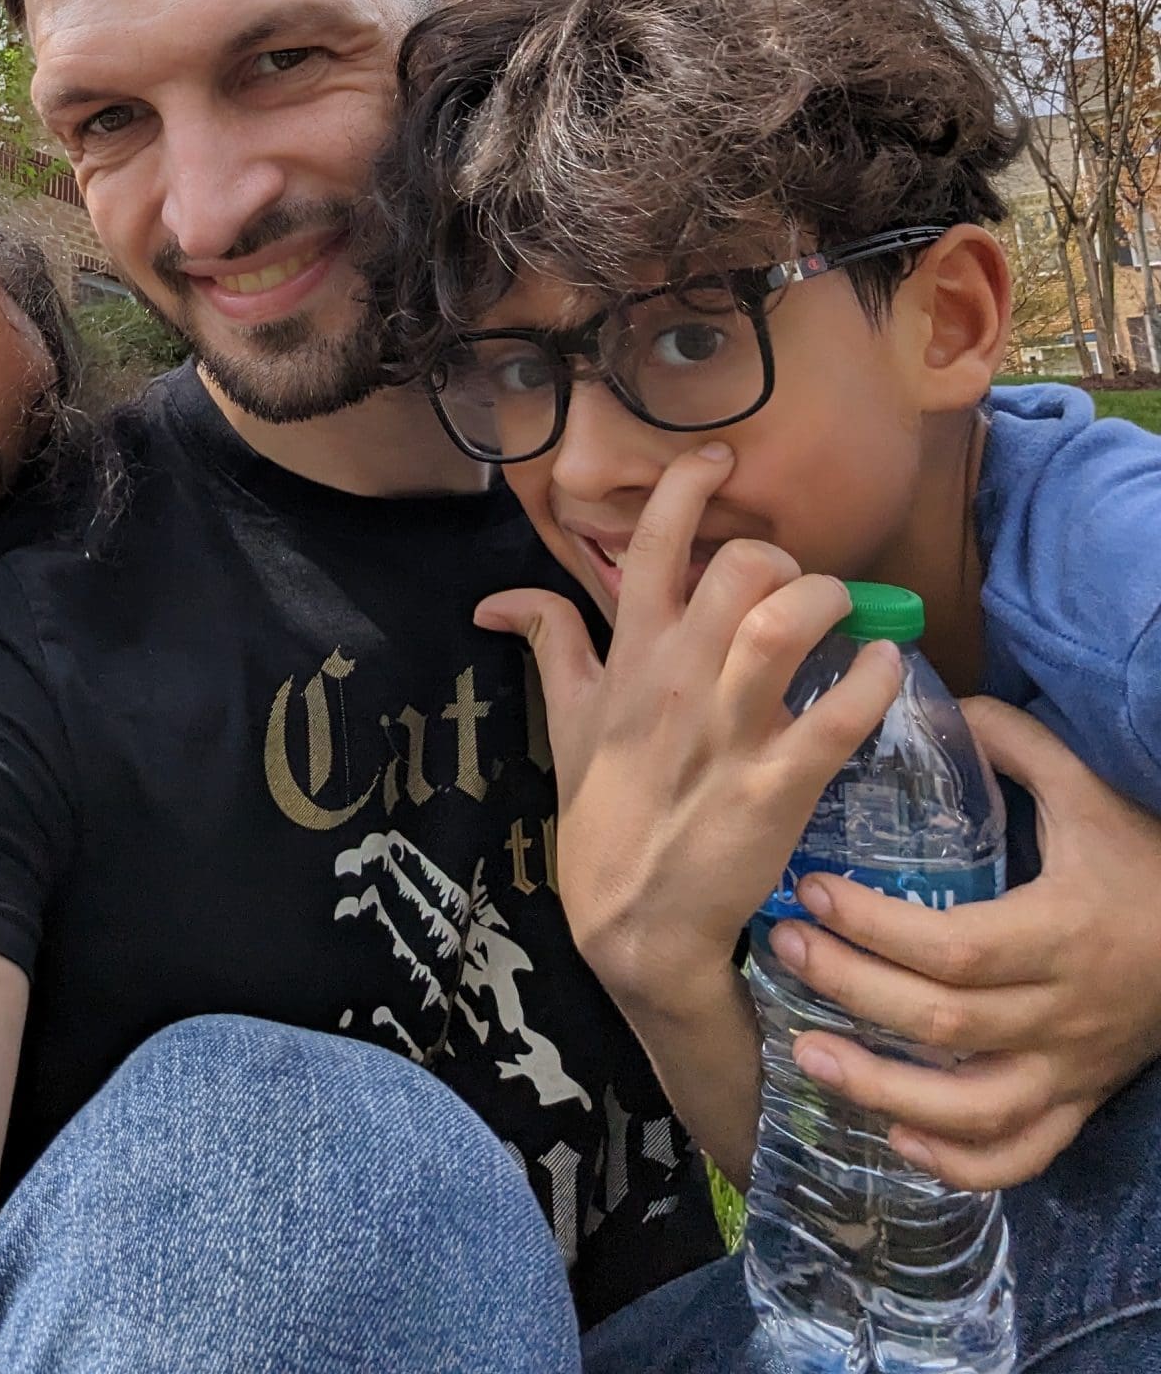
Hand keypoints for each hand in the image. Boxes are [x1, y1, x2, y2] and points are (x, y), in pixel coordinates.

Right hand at [474, 446, 902, 1018]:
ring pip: (782, 625)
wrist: (635, 924)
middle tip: (793, 577)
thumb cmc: (603, 816)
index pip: (652, 543)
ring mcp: (729, 732)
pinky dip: (872, 678)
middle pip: (736, 569)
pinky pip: (839, 715)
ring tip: (844, 609)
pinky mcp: (779, 786)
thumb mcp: (566, 723)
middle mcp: (678, 680)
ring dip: (826, 598)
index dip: (687, 484)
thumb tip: (498, 596)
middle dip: (777, 554)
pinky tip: (884, 666)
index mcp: (628, 657)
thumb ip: (548, 644)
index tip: (719, 457)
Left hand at [774, 698, 1160, 1188]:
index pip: (952, 948)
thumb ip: (1014, 744)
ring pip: (971, 1109)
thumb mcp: (1090, 792)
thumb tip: (938, 700)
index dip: (874, 927)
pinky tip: (895, 1136)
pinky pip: (1020, 1154)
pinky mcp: (1078, 1101)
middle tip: (782, 946)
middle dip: (850, 990)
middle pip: (942, 1025)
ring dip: (881, 1091)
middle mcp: (1061, 1013)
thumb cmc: (1145, 862)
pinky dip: (957, 1161)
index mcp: (1059, 934)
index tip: (811, 889)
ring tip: (806, 1055)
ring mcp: (1070, 1069)